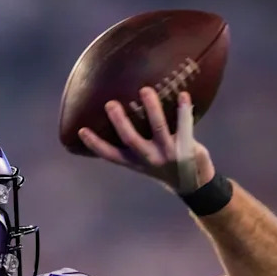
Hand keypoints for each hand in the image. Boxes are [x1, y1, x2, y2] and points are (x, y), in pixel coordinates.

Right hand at [78, 88, 215, 193]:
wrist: (194, 185)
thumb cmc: (166, 168)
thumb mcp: (146, 163)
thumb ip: (136, 147)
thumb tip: (120, 119)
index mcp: (136, 163)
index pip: (111, 155)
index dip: (96, 144)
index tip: (82, 130)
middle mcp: (149, 159)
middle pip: (130, 139)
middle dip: (120, 121)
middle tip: (110, 104)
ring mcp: (168, 153)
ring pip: (158, 128)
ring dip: (151, 108)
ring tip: (145, 90)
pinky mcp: (186, 148)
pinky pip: (184, 126)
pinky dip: (184, 110)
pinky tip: (184, 94)